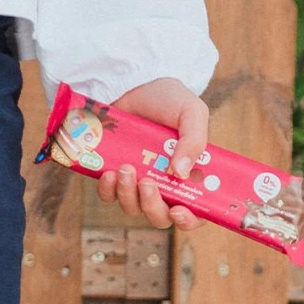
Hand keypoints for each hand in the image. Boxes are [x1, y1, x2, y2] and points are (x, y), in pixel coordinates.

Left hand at [96, 77, 208, 230]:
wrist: (134, 83)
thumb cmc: (168, 99)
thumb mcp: (192, 113)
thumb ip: (194, 141)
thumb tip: (180, 174)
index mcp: (189, 174)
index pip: (195, 211)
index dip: (189, 220)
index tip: (178, 212)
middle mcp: (164, 183)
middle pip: (160, 216)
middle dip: (152, 206)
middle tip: (147, 183)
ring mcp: (137, 180)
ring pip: (133, 208)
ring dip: (128, 195)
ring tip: (125, 168)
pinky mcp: (113, 174)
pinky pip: (108, 195)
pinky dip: (107, 190)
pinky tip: (108, 172)